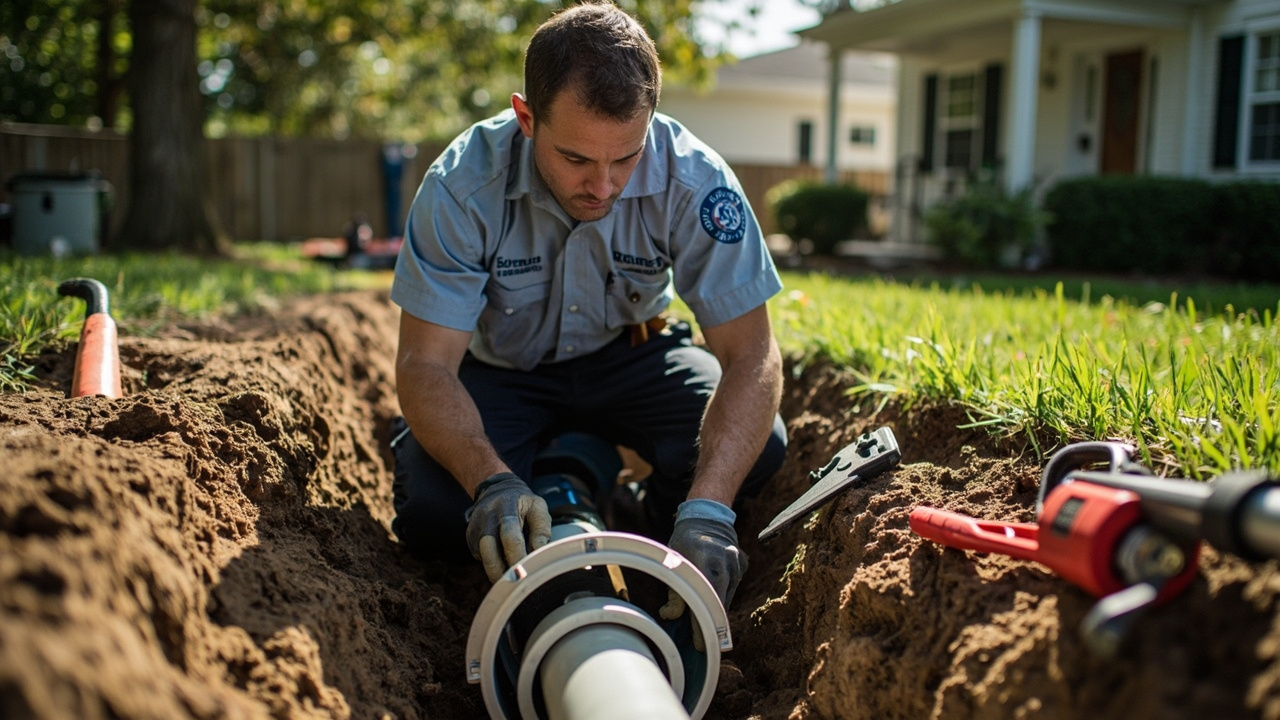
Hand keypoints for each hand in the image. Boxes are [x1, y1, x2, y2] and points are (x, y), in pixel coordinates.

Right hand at [464, 472, 552, 581]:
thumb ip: (541, 530)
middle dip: (502, 571)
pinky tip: (504, 563)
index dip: (518, 557)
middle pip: (489, 550)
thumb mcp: (538, 508)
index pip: (510, 537)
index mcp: (506, 507)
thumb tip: (539, 554)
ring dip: (497, 571)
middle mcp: (486, 517)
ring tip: (512, 579)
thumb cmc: (523, 503)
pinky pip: (480, 558)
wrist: (497, 490)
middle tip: (517, 583)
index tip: (528, 573)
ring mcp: (475, 528)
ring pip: (483, 557)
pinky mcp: (470, 538)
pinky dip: (492, 564)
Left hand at [659, 499, 746, 650]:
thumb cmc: (684, 542)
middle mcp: (724, 562)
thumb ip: (673, 591)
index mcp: (704, 560)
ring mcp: (736, 563)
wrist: (707, 517)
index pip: (705, 602)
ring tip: (704, 613)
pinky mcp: (742, 564)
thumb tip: (670, 617)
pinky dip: (722, 592)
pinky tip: (713, 588)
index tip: (700, 644)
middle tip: (702, 639)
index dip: (702, 626)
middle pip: (720, 604)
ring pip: (727, 597)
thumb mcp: (672, 563)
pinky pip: (732, 586)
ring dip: (716, 606)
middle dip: (711, 622)